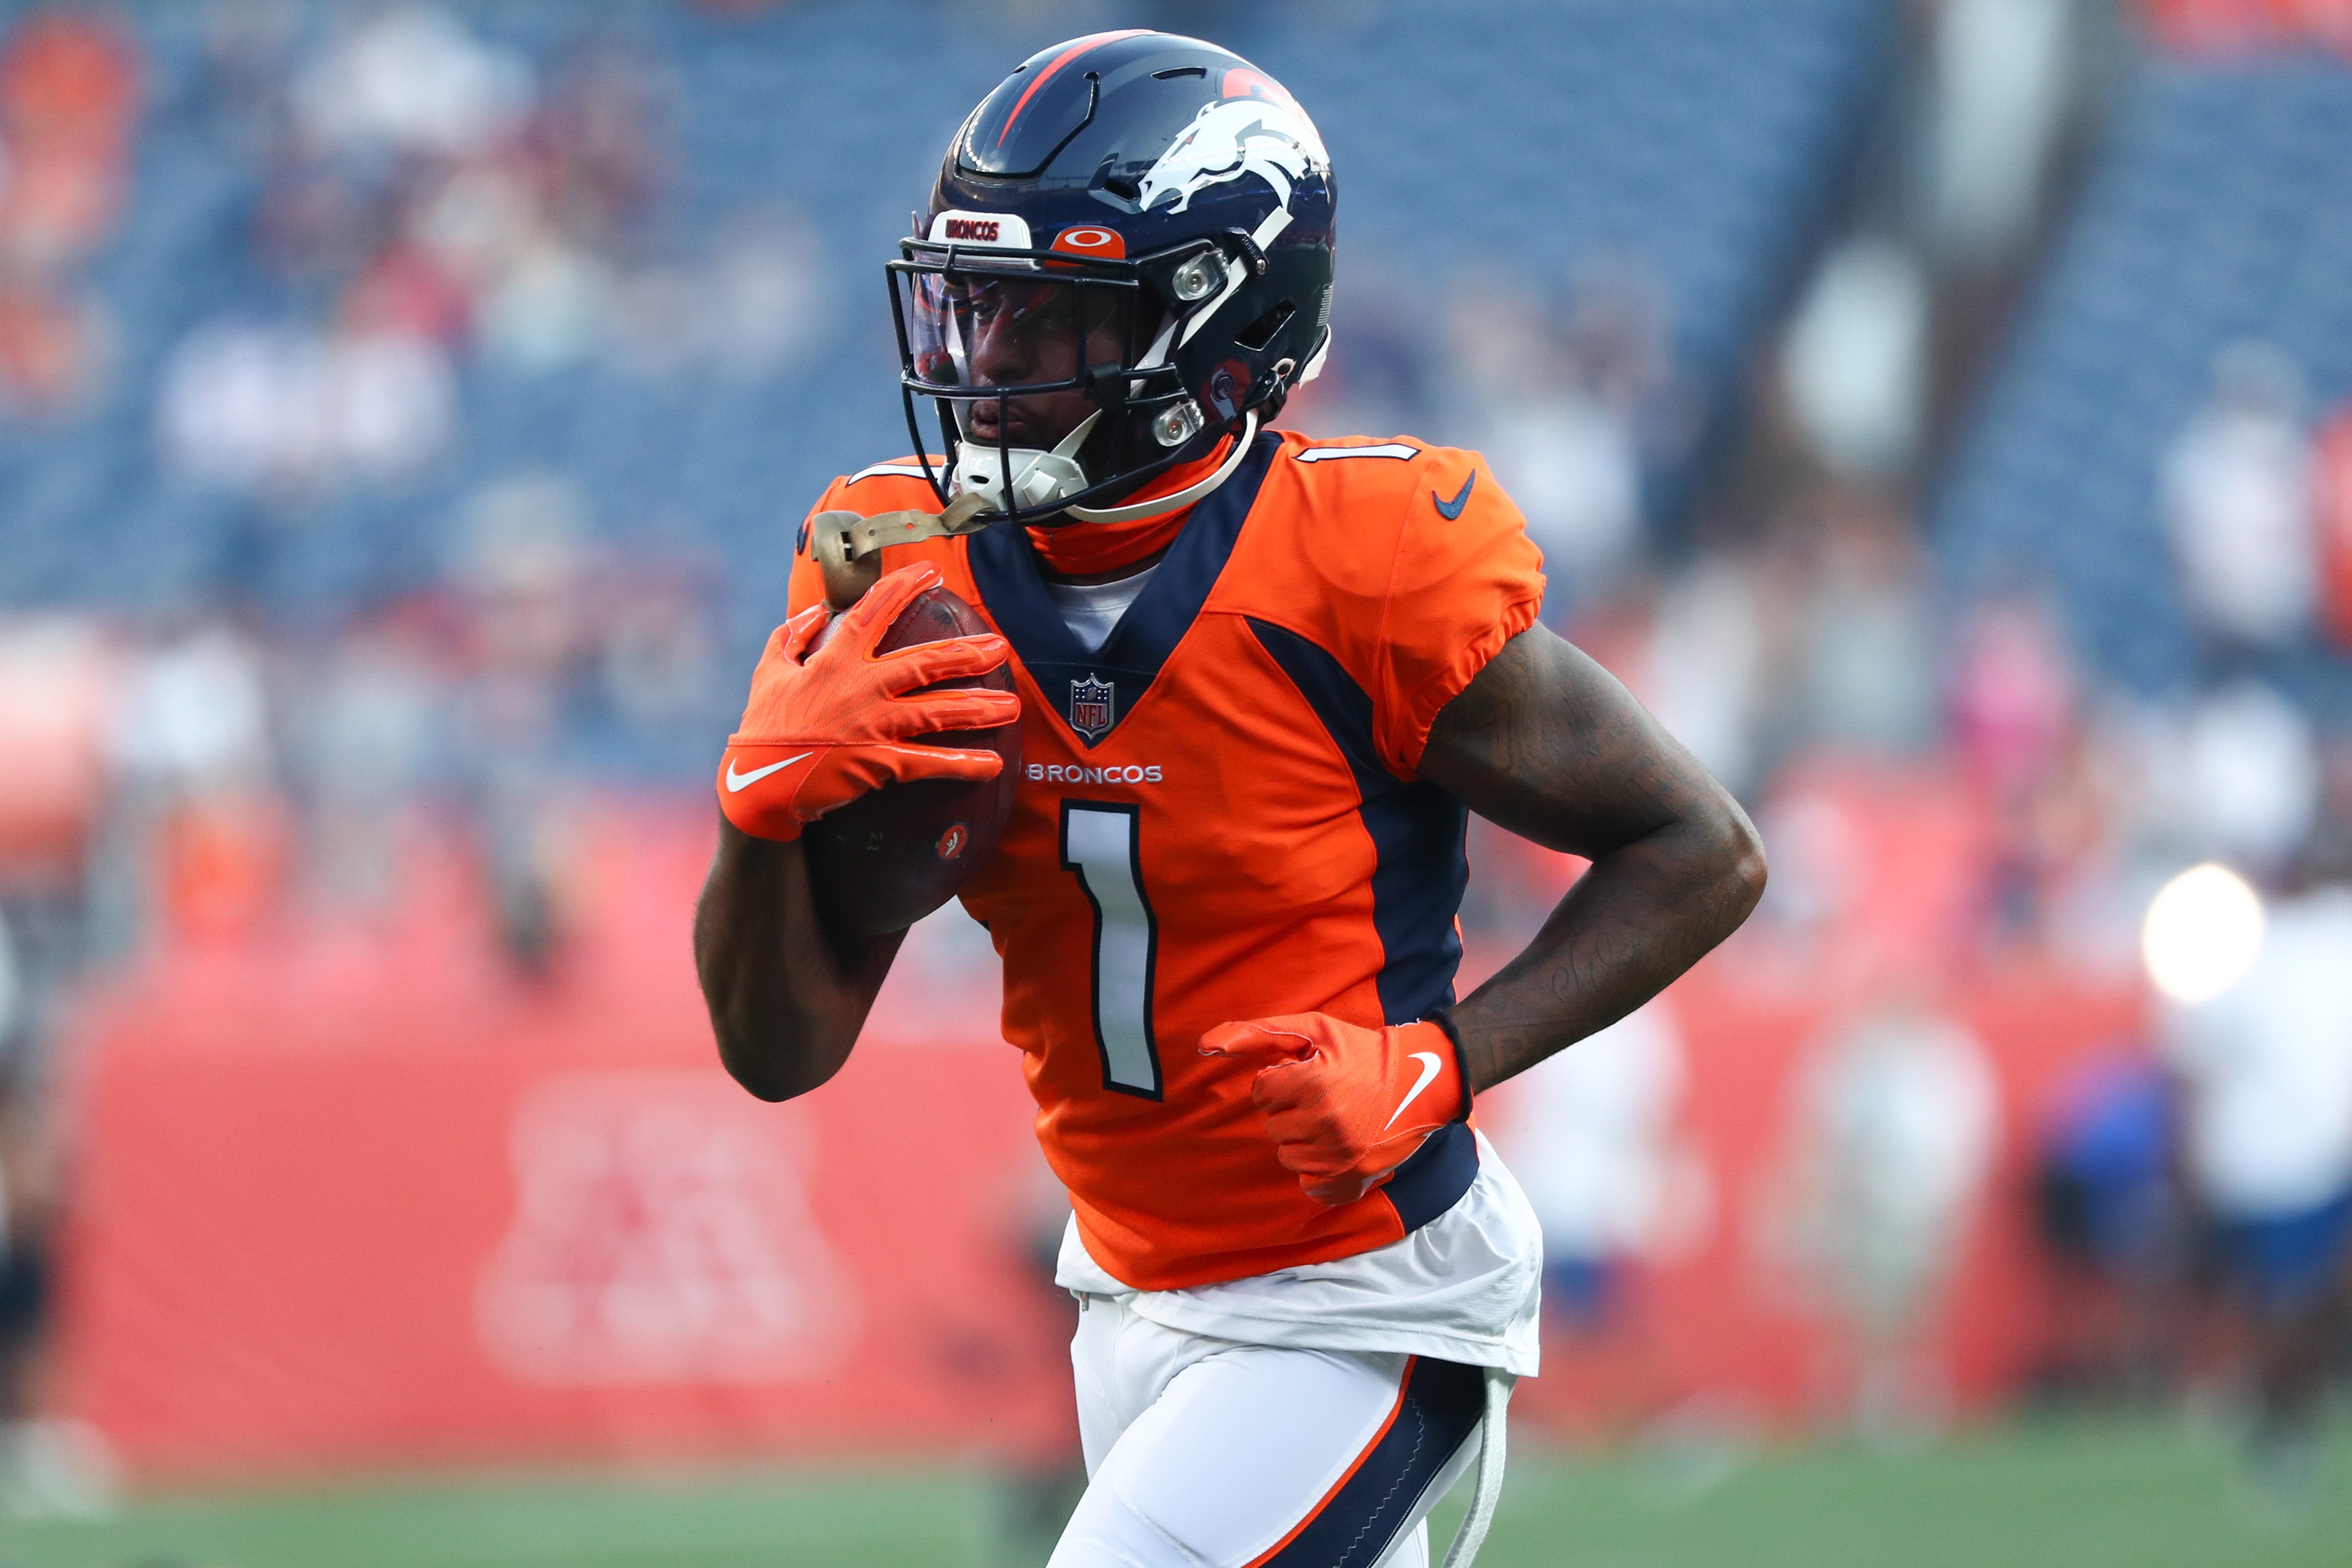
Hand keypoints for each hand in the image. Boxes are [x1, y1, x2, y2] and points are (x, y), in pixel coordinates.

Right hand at [718, 563, 1020, 840]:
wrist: (756, 784)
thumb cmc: (762, 729)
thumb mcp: (767, 673)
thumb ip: (792, 637)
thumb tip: (814, 611)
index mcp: (834, 661)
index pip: (873, 614)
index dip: (902, 589)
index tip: (931, 572)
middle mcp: (859, 687)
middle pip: (922, 662)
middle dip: (965, 653)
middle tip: (1000, 647)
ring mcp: (871, 725)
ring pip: (935, 710)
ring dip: (977, 708)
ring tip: (1012, 706)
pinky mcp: (877, 763)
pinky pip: (927, 762)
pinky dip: (961, 764)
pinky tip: (991, 765)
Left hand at [1198, 1013, 1465, 1205]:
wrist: (1422, 1080)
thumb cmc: (1361, 1051)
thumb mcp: (1311, 1029)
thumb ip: (1255, 1034)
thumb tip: (1203, 1046)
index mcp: (1312, 1084)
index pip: (1262, 1093)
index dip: (1282, 1082)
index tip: (1309, 1076)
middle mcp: (1325, 1123)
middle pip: (1273, 1127)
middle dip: (1292, 1111)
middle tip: (1326, 1097)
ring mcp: (1340, 1156)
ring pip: (1288, 1156)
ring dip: (1303, 1139)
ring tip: (1334, 1120)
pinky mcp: (1351, 1180)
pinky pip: (1309, 1184)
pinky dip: (1319, 1169)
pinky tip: (1339, 1147)